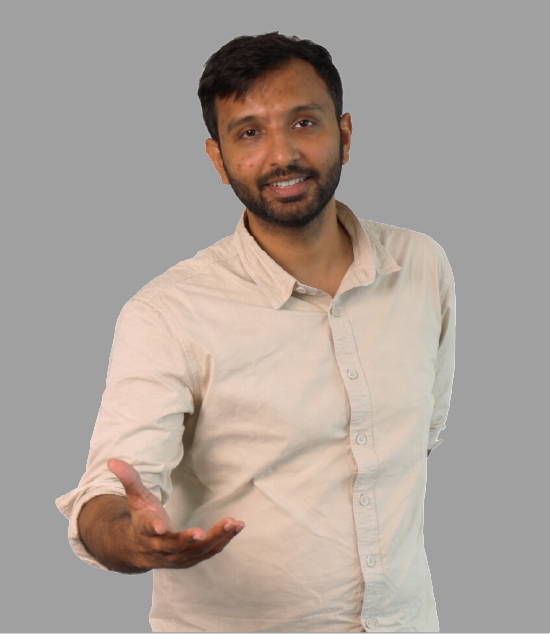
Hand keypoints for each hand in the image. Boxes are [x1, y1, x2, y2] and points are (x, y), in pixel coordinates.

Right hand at [107, 458, 244, 569]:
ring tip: (233, 523)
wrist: (138, 549)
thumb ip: (129, 478)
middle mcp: (161, 548)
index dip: (154, 528)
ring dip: (216, 538)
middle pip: (175, 546)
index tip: (160, 526)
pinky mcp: (190, 558)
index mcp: (146, 531)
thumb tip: (112, 461)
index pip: (149, 531)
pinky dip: (224, 541)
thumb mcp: (135, 497)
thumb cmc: (140, 517)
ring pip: (197, 551)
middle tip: (202, 532)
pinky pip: (209, 552)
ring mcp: (177, 556)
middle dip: (189, 540)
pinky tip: (238, 526)